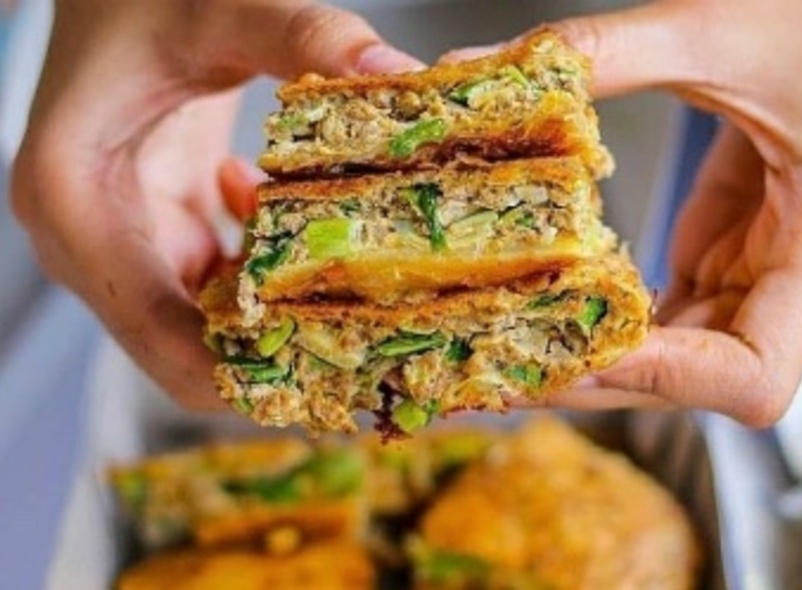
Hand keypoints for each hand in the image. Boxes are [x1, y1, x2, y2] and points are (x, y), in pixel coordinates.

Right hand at [11, 0, 420, 408]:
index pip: (160, 336)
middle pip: (185, 348)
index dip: (246, 376)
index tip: (333, 382)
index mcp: (77, 202)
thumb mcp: (220, 7)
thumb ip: (304, 35)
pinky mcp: (159, 227)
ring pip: (207, 322)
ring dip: (280, 312)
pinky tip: (283, 210)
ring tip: (347, 281)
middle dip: (276, 355)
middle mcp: (90, 240)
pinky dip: (265, 270)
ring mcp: (126, 239)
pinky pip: (217, 282)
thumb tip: (398, 76)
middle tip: (367, 344)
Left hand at [450, 1, 801, 425]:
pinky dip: (623, 316)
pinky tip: (565, 306)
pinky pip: (687, 309)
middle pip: (701, 375)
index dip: (662, 379)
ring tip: (516, 345)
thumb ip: (603, 52)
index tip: (575, 355)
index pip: (754, 375)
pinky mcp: (750, 247)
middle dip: (602, 374)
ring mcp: (777, 267)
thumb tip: (490, 72)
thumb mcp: (715, 29)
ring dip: (604, 351)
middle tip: (507, 366)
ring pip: (687, 349)